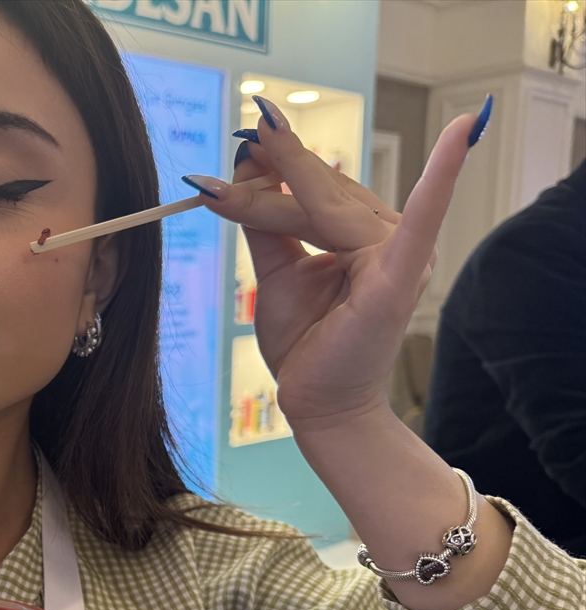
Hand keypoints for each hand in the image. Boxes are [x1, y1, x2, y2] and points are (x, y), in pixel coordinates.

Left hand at [185, 95, 489, 430]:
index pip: (319, 190)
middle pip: (320, 194)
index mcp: (366, 234)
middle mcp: (391, 238)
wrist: (318, 403)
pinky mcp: (401, 278)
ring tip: (220, 191)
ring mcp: (402, 256)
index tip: (245, 136)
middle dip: (266, 179)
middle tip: (225, 157)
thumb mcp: (278, 270)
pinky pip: (422, 222)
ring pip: (327, 209)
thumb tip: (248, 164)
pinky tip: (461, 134)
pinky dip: (441, 179)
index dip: (278, 166)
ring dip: (270, 197)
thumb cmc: (305, 342)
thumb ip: (267, 220)